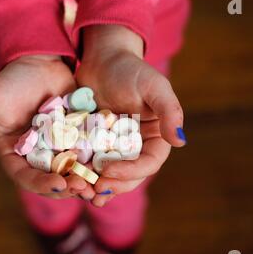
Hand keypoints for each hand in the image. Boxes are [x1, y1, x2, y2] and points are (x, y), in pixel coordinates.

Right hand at [0, 55, 95, 198]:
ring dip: (83, 181)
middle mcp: (35, 157)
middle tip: (83, 189)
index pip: (24, 175)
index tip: (58, 185)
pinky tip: (108, 167)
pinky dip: (95, 164)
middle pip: (50, 179)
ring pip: (70, 172)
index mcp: (13, 153)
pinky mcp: (75, 141)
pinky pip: (85, 157)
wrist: (40, 64)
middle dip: (66, 187)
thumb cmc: (13, 80)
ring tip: (97, 185)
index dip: (40, 183)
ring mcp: (56, 150)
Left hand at [76, 26, 185, 206]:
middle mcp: (137, 146)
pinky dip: (84, 173)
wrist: (103, 60)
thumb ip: (169, 110)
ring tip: (84, 193)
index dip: (132, 172)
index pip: (149, 162)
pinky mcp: (95, 144)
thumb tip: (180, 141)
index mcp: (155, 137)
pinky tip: (72, 179)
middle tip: (96, 190)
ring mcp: (115, 147)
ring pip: (110, 174)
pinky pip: (91, 163)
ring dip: (98, 186)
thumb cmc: (131, 70)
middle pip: (130, 175)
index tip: (109, 171)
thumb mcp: (153, 86)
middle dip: (114, 185)